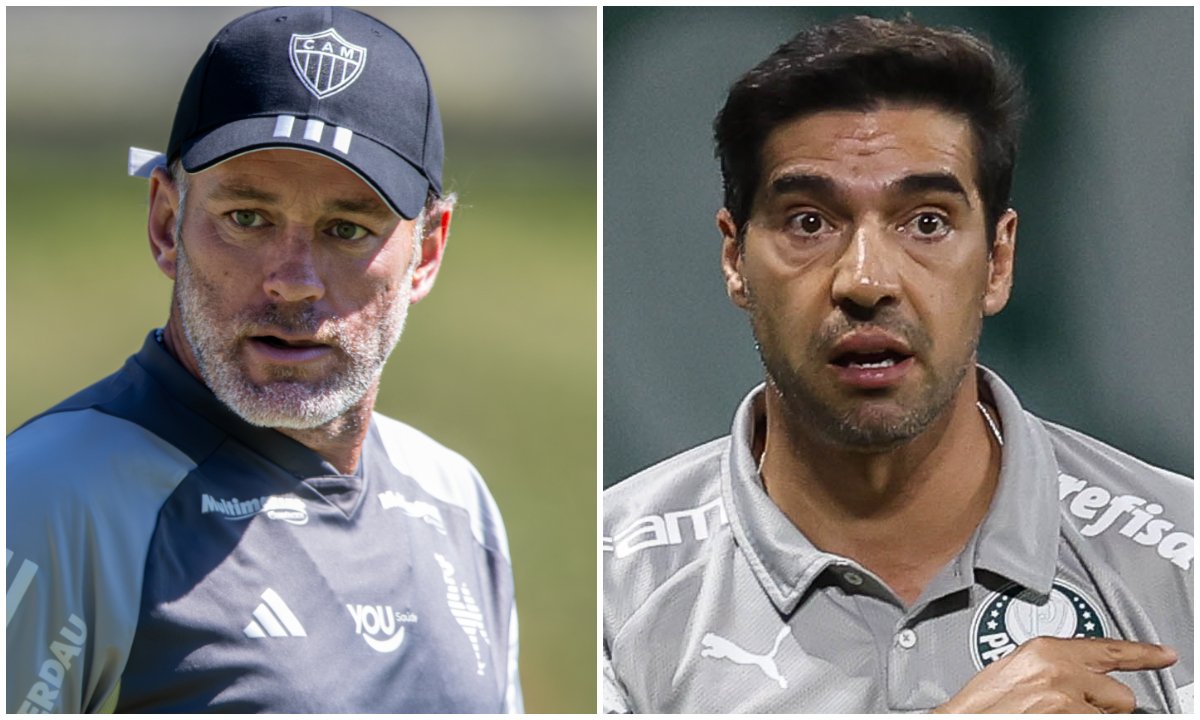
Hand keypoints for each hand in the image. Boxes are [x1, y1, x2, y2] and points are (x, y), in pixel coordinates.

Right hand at [934, 636, 1176, 712]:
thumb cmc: (978, 708)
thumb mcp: (1015, 673)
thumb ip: (1051, 669)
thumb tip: (1079, 680)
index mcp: (1045, 650)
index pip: (1107, 648)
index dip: (1141, 653)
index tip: (1163, 655)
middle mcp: (1061, 669)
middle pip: (1119, 693)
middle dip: (1100, 707)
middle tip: (1066, 712)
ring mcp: (1067, 698)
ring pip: (1109, 716)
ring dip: (1087, 718)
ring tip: (1049, 716)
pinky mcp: (1070, 719)